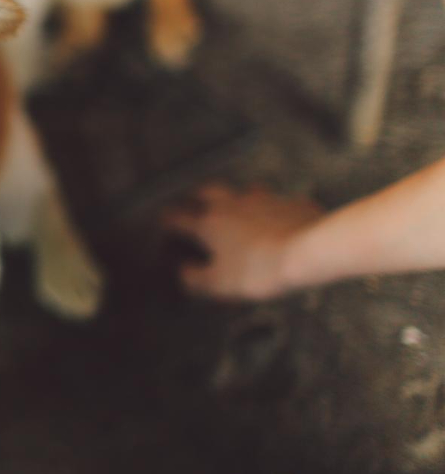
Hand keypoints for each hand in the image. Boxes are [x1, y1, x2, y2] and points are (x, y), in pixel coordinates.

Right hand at [161, 184, 323, 299]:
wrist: (307, 253)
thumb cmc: (261, 269)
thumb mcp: (218, 283)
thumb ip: (194, 278)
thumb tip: (184, 272)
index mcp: (210, 224)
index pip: (178, 218)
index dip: (168, 221)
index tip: (165, 223)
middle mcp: (233, 206)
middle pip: (208, 191)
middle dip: (199, 197)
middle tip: (197, 203)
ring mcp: (264, 201)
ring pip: (246, 190)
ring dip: (240, 197)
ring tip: (241, 207)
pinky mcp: (292, 204)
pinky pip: (282, 201)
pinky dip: (277, 208)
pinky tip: (282, 218)